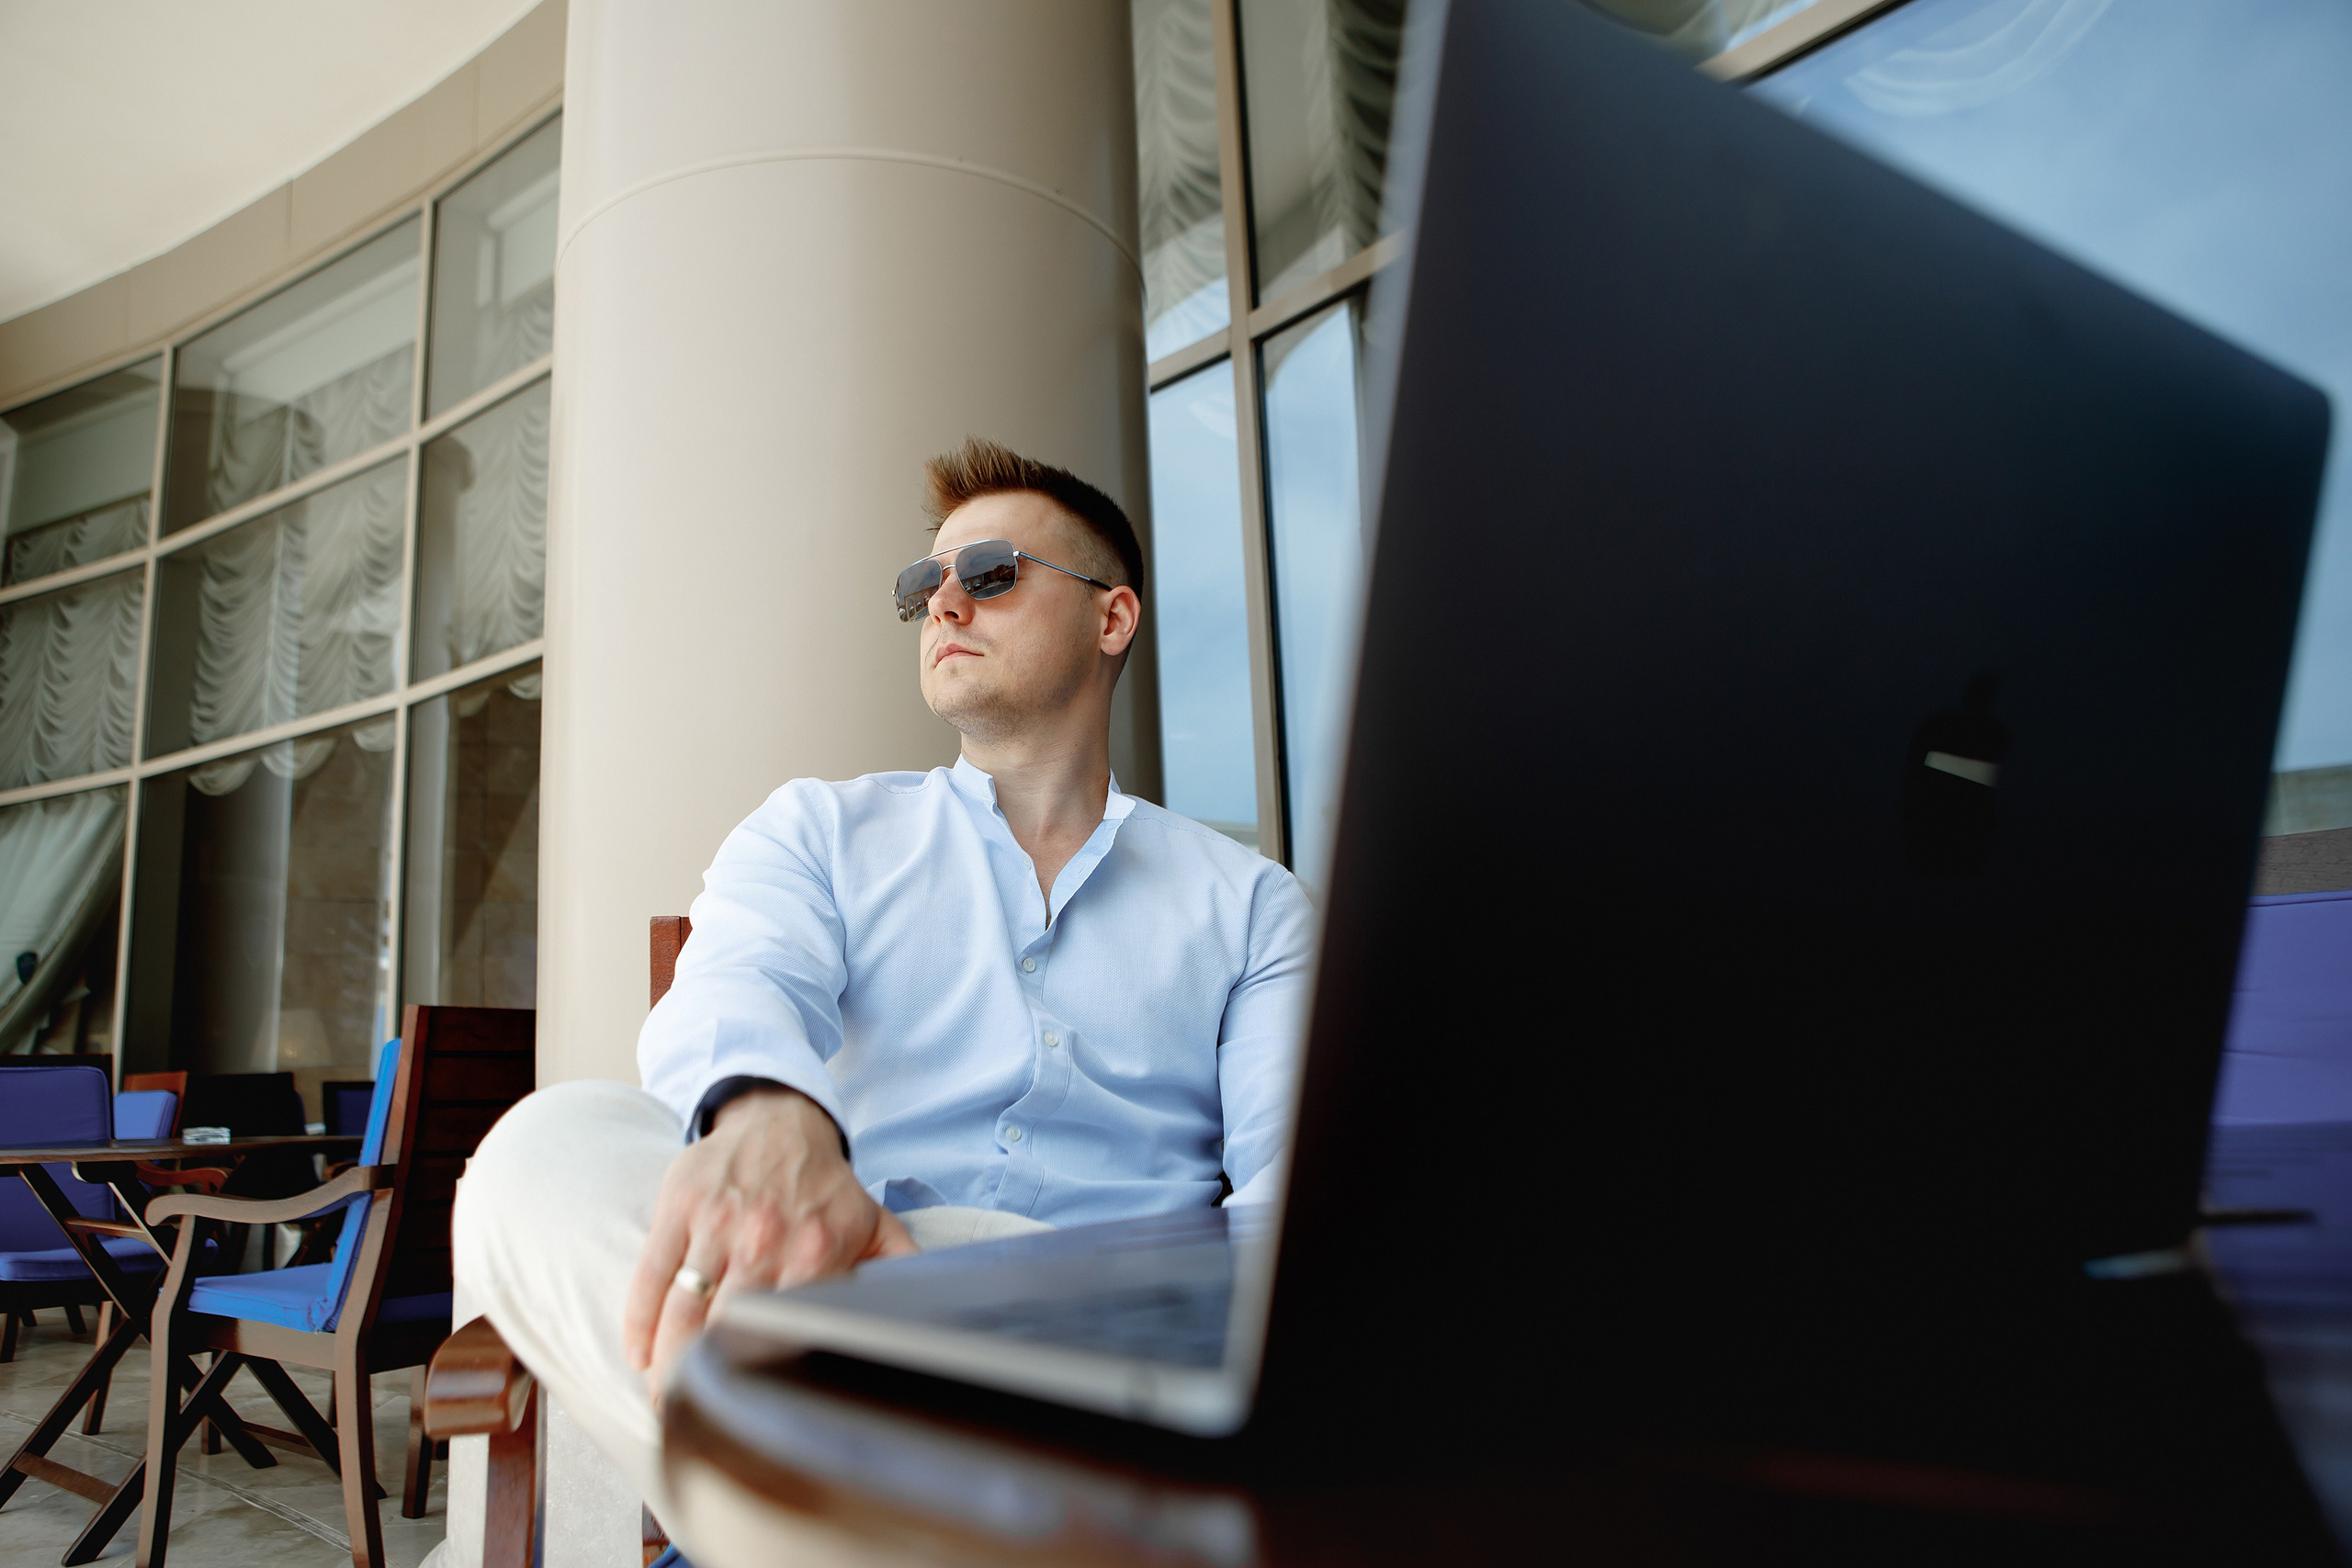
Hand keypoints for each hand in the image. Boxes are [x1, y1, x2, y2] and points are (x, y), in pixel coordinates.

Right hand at [622, 1087, 914, 1399]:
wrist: (780, 1119)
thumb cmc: (825, 1187)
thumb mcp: (876, 1225)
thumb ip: (902, 1272)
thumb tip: (929, 1322)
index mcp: (816, 1252)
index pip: (786, 1330)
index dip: (764, 1377)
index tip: (752, 1410)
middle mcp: (765, 1239)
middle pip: (726, 1331)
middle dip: (708, 1383)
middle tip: (699, 1417)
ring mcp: (716, 1224)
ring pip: (682, 1311)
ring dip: (668, 1365)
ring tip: (667, 1400)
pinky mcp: (678, 1208)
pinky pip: (650, 1276)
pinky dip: (640, 1322)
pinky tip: (640, 1355)